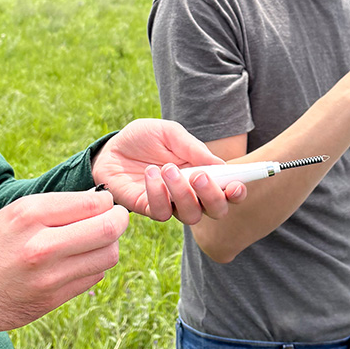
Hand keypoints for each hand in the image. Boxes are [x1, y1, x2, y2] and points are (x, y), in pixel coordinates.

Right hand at [0, 192, 128, 348]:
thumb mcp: (10, 215)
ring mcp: (47, 277)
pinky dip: (95, 267)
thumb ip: (52, 209)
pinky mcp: (50, 301)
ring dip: (110, 245)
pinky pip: (93, 278)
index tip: (104, 202)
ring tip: (97, 240)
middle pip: (108, 229)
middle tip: (116, 218)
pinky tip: (81, 261)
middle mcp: (40, 245)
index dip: (106, 201)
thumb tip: (96, 202)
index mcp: (28, 215)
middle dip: (119, 220)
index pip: (92, 203)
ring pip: (107, 256)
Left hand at [92, 118, 246, 223]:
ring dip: (182, 193)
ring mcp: (171, 204)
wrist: (112, 147)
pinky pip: (161, 212)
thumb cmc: (144, 138)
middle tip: (199, 176)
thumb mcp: (170, 133)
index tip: (236, 185)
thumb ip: (193, 148)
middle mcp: (191, 193)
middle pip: (215, 210)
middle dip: (212, 196)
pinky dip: (158, 193)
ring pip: (190, 215)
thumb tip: (221, 164)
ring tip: (167, 168)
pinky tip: (150, 174)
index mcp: (203, 173)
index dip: (237, 192)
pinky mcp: (148, 209)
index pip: (228, 191)